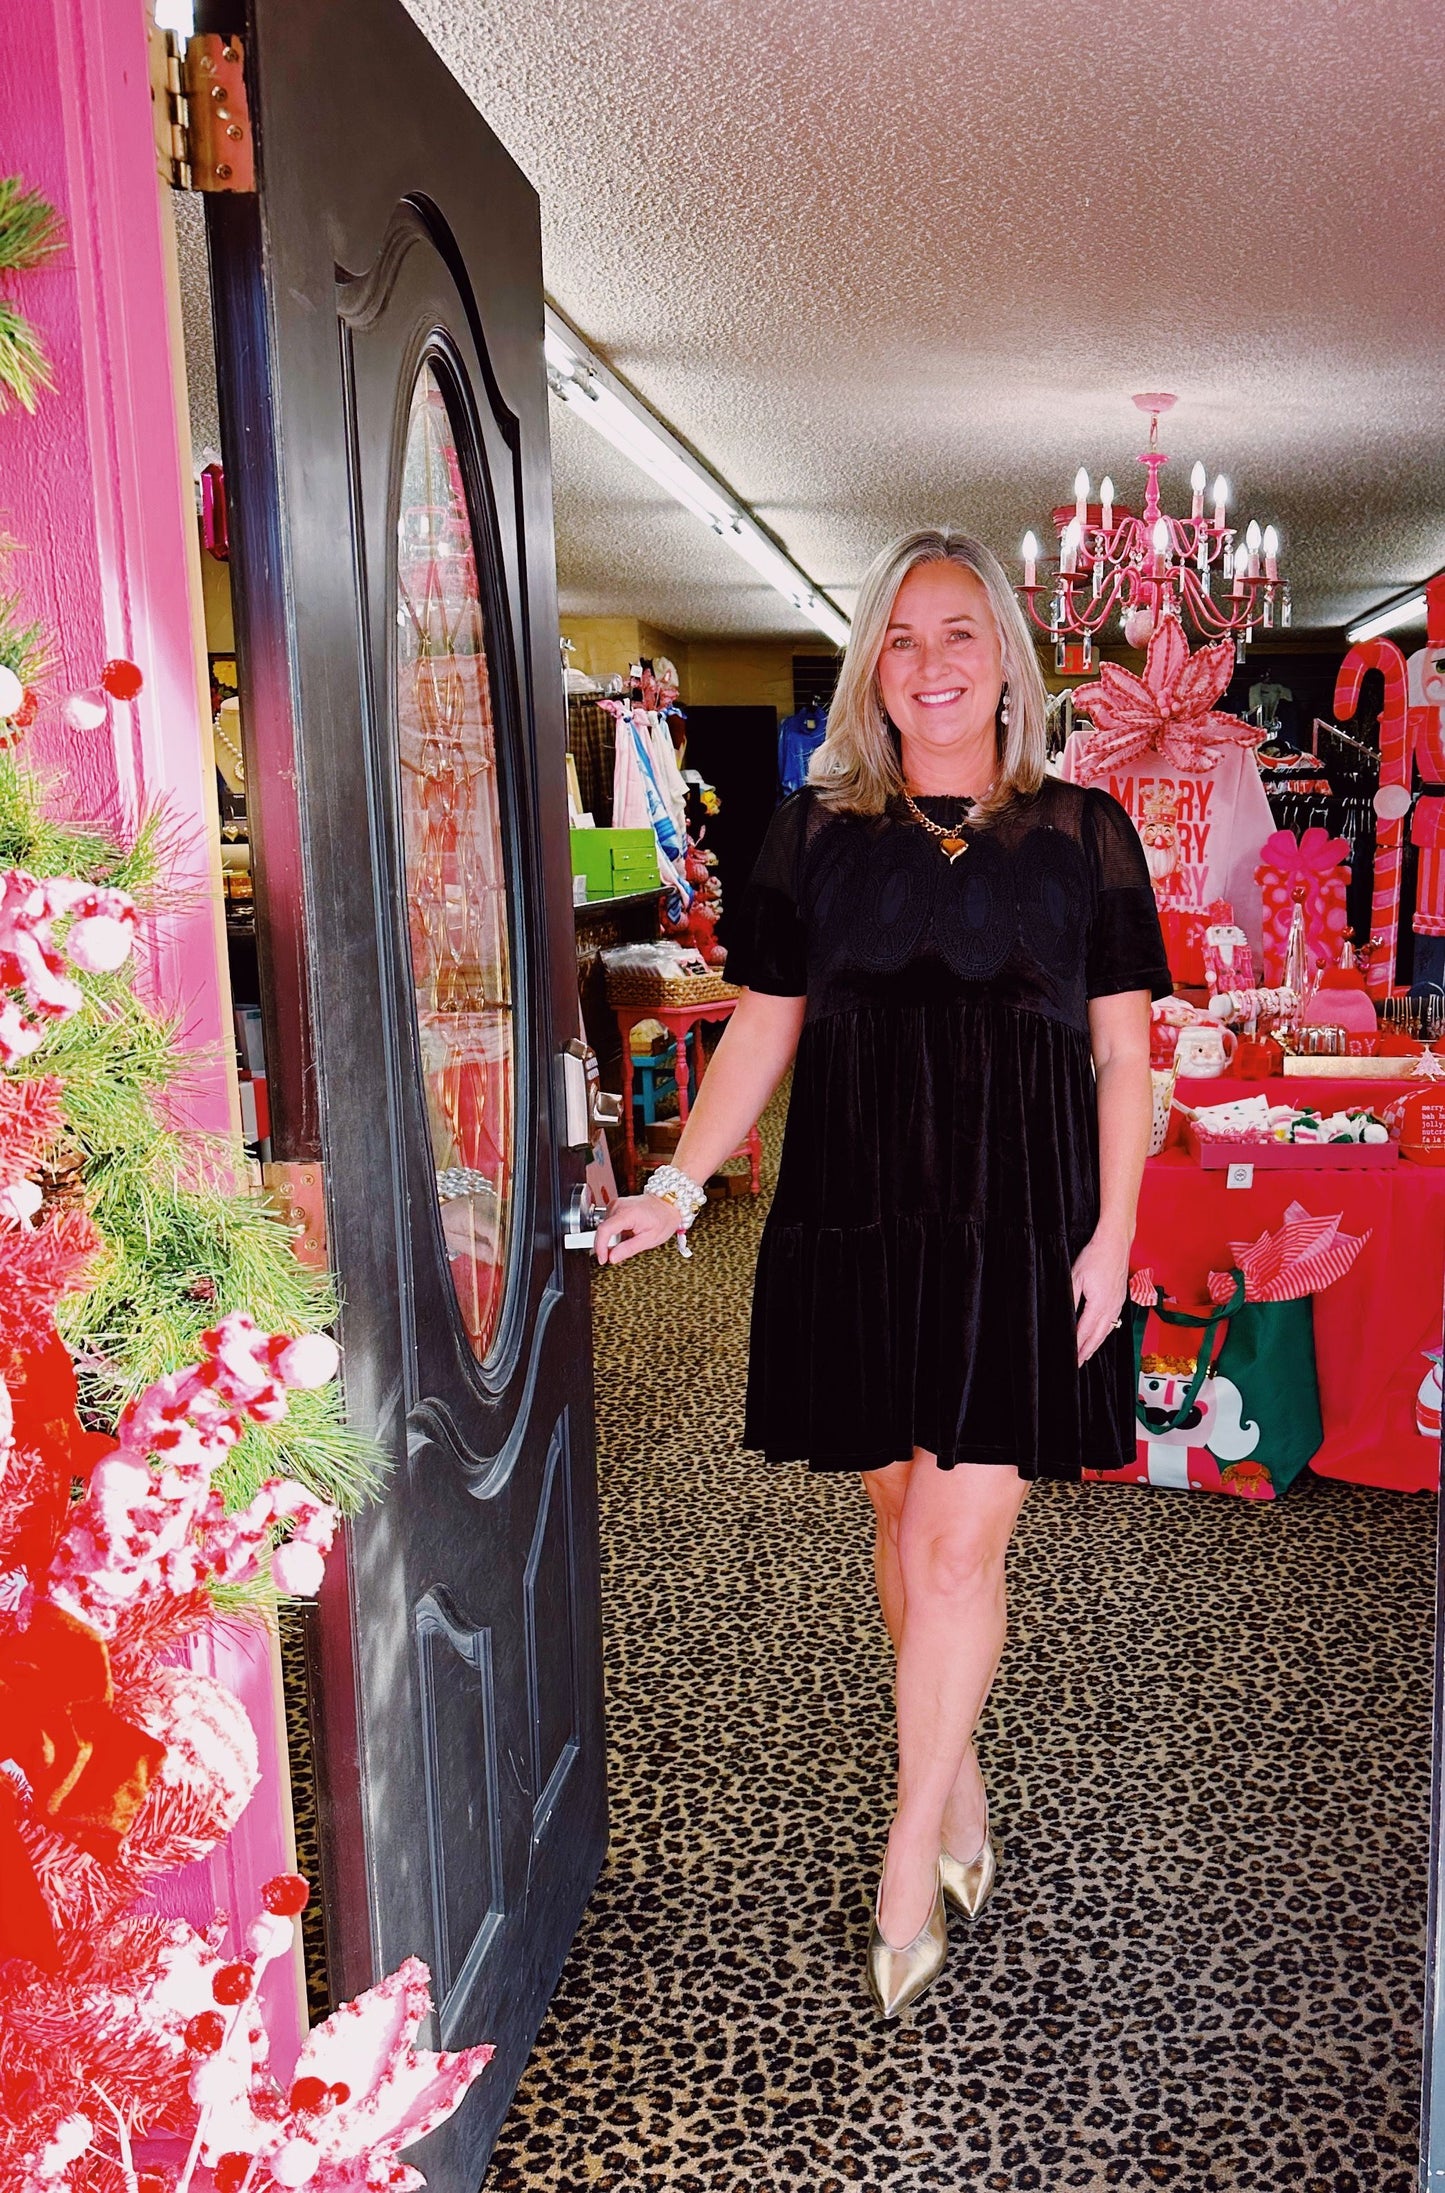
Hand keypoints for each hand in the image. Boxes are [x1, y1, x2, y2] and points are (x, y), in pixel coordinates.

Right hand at [594, 1193, 683, 1265]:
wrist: (668, 1205)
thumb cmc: (662, 1219)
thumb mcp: (649, 1239)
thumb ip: (628, 1249)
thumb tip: (612, 1257)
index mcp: (628, 1213)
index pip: (604, 1230)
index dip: (600, 1247)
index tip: (602, 1259)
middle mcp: (619, 1205)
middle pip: (604, 1230)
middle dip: (610, 1244)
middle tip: (624, 1248)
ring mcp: (616, 1204)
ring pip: (606, 1228)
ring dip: (614, 1238)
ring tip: (630, 1237)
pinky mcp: (616, 1205)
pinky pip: (609, 1223)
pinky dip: (616, 1232)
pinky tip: (628, 1231)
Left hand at [1072, 1228, 1128, 1365]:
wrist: (1115, 1242)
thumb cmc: (1095, 1256)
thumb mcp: (1075, 1277)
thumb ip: (1070, 1299)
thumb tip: (1064, 1317)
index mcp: (1098, 1305)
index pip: (1084, 1332)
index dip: (1075, 1347)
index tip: (1069, 1359)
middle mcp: (1111, 1308)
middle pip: (1097, 1337)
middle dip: (1086, 1352)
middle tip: (1076, 1365)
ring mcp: (1118, 1304)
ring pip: (1106, 1331)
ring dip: (1096, 1345)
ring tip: (1087, 1355)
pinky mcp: (1121, 1298)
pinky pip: (1113, 1322)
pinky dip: (1105, 1333)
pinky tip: (1101, 1335)